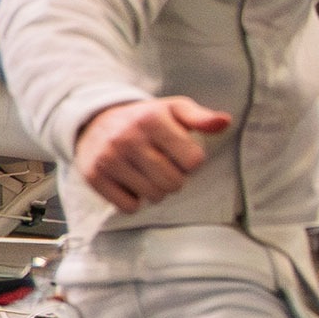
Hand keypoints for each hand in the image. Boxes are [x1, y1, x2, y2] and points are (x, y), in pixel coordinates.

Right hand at [75, 97, 231, 211]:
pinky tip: (128, 181)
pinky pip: (129, 207)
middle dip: (174, 178)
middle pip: (174, 183)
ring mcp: (108, 157)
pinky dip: (133, 200)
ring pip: (154, 196)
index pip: (193, 161)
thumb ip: (202, 118)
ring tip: (145, 171)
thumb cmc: (146, 120)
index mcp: (152, 119)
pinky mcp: (93, 176)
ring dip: (155, 189)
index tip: (179, 152)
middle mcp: (127, 137)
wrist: (95, 121)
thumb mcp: (174, 111)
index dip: (191, 161)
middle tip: (162, 165)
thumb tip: (225, 122)